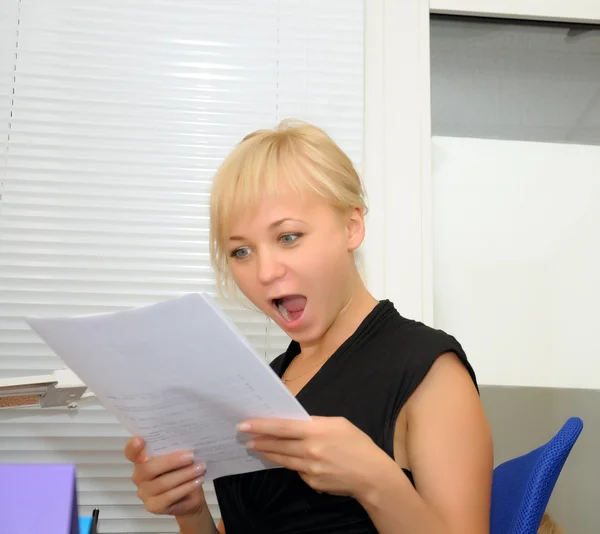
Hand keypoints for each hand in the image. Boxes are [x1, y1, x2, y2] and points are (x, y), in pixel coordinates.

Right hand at [124, 436, 206, 517]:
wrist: (190, 496)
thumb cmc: (182, 470)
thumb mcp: (179, 457)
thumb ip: (174, 449)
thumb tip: (185, 441)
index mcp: (141, 460)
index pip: (131, 453)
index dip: (133, 447)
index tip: (140, 440)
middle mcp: (139, 476)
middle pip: (148, 468)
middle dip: (171, 461)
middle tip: (191, 456)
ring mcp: (144, 493)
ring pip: (162, 483)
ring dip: (184, 474)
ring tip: (200, 468)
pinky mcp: (153, 506)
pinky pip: (169, 496)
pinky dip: (186, 487)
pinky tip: (197, 481)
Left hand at [239, 416, 393, 497]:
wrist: (372, 475)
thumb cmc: (357, 444)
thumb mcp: (338, 424)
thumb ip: (316, 423)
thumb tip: (296, 425)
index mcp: (316, 430)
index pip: (282, 427)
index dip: (261, 426)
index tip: (244, 424)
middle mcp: (310, 450)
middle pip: (278, 444)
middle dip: (259, 439)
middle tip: (244, 436)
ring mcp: (309, 468)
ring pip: (282, 459)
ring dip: (267, 452)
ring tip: (256, 446)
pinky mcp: (311, 482)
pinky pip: (296, 470)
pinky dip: (288, 463)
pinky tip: (283, 458)